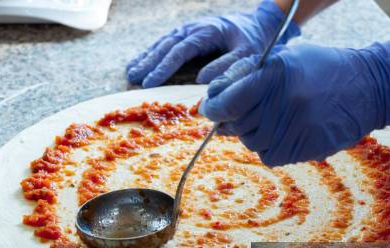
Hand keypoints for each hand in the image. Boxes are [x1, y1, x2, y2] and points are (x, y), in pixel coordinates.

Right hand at [126, 0, 299, 87]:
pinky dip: (152, 54)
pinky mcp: (188, 34)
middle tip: (133, 78)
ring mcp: (189, 30)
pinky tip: (140, 63)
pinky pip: (166, 44)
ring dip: (146, 58)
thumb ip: (226, 66)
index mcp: (207, 32)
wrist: (259, 24)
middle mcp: (194, 28)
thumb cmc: (254, 43)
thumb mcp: (247, 55)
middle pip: (167, 46)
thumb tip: (202, 80)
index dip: (164, 67)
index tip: (151, 82)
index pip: (181, 50)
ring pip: (163, 43)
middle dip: (149, 63)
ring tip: (131, 72)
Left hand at [199, 42, 389, 165]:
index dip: (214, 106)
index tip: (211, 107)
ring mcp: (294, 130)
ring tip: (274, 117)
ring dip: (253, 132)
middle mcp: (283, 105)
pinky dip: (269, 146)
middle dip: (233, 118)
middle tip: (245, 111)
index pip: (228, 101)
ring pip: (250, 141)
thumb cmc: (321, 69)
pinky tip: (284, 131)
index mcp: (276, 77)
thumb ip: (247, 76)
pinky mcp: (303, 151)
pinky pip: (268, 155)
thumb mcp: (284, 59)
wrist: (369, 89)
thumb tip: (214, 100)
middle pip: (236, 124)